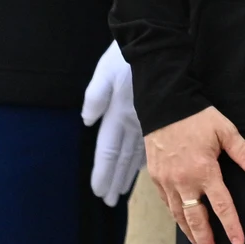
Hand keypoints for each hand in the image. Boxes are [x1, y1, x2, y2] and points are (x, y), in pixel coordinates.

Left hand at [79, 42, 143, 206]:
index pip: (109, 152)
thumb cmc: (127, 56)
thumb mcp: (105, 73)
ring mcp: (146, 120)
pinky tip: (145, 168)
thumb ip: (95, 97)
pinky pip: (149, 144)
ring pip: (137, 154)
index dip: (103, 173)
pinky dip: (144, 159)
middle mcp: (133, 122)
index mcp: (118, 114)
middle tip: (110, 201)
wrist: (156, 43)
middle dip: (115, 180)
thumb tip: (87, 121)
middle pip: (122, 159)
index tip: (100, 192)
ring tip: (123, 191)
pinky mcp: (157, 114)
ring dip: (129, 174)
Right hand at [144, 106, 244, 243]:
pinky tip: (182, 222)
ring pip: (179, 215)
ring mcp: (167, 181)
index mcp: (204, 170)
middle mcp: (184, 180)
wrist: (165, 105)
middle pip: (196, 220)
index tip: (238, 243)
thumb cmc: (197, 116)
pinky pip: (167, 204)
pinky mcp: (156, 178)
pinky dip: (176, 216)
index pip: (221, 206)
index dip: (231, 226)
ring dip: (190, 233)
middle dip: (206, 241)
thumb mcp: (226, 131)